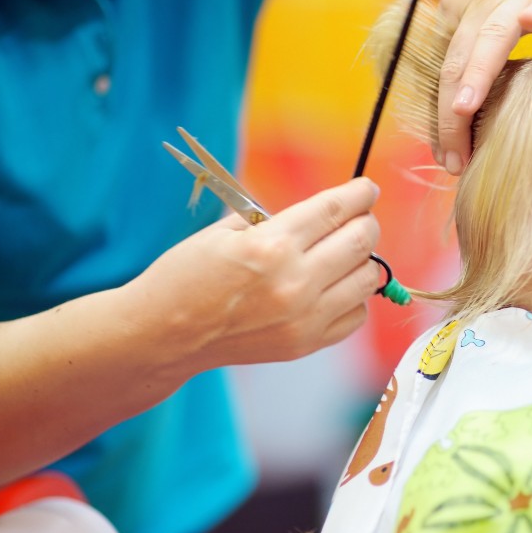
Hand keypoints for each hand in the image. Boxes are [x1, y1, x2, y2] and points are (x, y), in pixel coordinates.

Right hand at [129, 177, 382, 371]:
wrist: (164, 334)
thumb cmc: (188, 275)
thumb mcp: (224, 231)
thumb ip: (276, 220)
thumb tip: (325, 212)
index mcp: (271, 245)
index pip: (334, 209)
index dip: (359, 194)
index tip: (367, 189)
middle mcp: (295, 282)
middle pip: (360, 241)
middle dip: (366, 222)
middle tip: (360, 217)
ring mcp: (304, 317)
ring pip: (367, 279)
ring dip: (363, 259)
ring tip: (345, 253)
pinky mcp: (306, 343)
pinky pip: (356, 314)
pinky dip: (354, 297)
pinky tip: (335, 287)